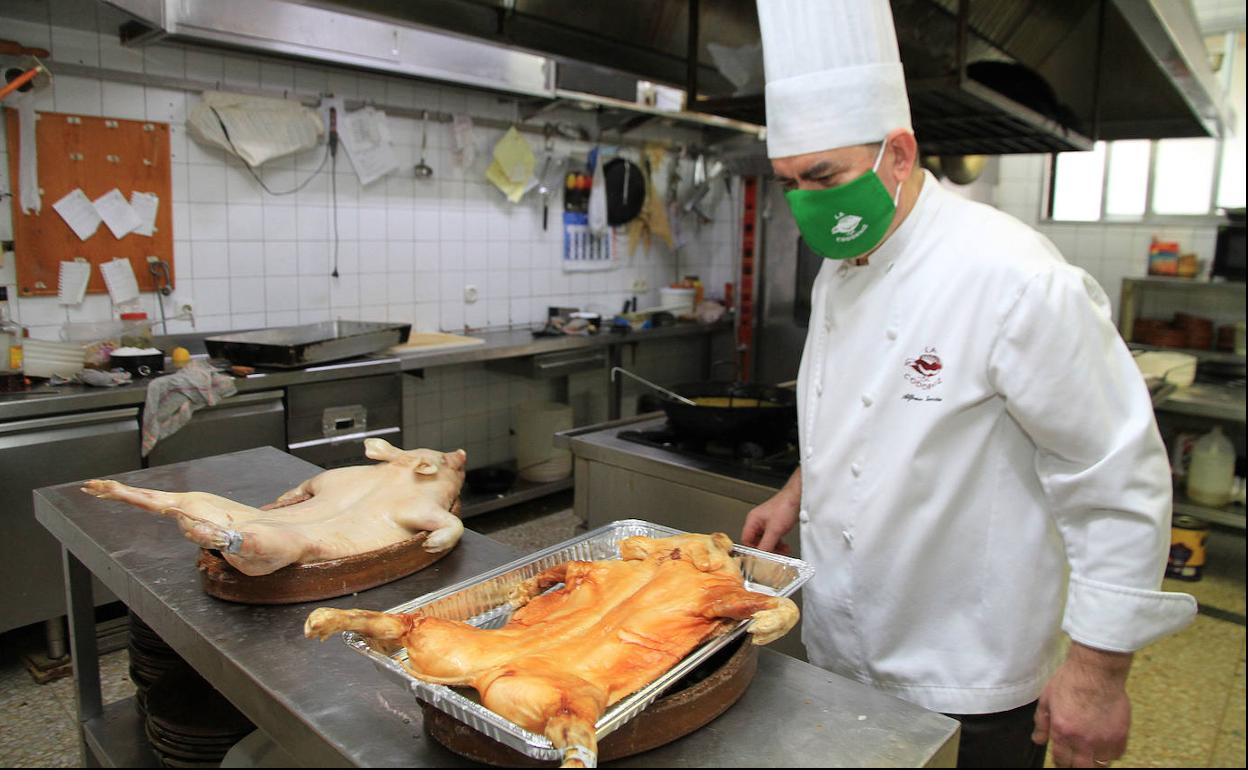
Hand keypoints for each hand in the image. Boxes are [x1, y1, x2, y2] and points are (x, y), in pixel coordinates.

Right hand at [741, 490, 798, 555]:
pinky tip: (785, 547)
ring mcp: (766, 523)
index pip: (746, 540)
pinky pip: (773, 537)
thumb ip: (766, 544)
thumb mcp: (775, 529)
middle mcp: (757, 521)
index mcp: (752, 520)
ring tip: (782, 552)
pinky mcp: (775, 524)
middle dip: (766, 549)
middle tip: (773, 556)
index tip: (760, 557)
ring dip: (774, 548)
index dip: (752, 550)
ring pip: (766, 540)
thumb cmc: (785, 505)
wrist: (798, 497)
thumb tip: (760, 557)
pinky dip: (778, 543)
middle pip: (756, 541)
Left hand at [1033, 643, 1132, 766]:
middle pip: (1081, 768)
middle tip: (1076, 761)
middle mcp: (1083, 740)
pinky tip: (1105, 745)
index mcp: (1063, 732)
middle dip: (1076, 766)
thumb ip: (1041, 723)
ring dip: (1094, 761)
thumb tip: (1038, 740)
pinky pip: (1117, 754)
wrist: (1096, 670)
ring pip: (1100, 764)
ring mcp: (1104, 739)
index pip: (1061, 760)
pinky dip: (1111, 753)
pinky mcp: (1120, 735)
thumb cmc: (1070, 680)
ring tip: (1091, 754)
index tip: (1062, 762)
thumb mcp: (1047, 699)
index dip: (1060, 764)